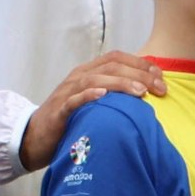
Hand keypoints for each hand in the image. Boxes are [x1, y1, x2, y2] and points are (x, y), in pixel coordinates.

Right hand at [19, 51, 165, 170]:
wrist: (34, 137)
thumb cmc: (69, 120)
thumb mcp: (92, 102)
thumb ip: (112, 94)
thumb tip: (145, 93)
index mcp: (87, 72)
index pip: (116, 58)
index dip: (140, 63)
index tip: (161, 76)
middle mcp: (77, 77)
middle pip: (111, 66)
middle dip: (138, 74)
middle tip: (160, 88)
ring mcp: (67, 93)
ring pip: (95, 79)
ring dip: (120, 83)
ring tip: (140, 91)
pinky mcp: (58, 111)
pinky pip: (73, 100)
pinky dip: (88, 95)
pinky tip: (103, 95)